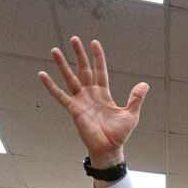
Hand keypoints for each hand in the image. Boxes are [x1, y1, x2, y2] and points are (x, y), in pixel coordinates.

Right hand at [39, 37, 146, 167]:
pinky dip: (51, 86)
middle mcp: (91, 94)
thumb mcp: (131, 114)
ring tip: (55, 50)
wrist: (109, 149)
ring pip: (70, 78)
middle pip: (83, 70)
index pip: (100, 71)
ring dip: (62, 64)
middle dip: (79, 54)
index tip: (94, 43)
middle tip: (74, 38)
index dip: (97, 57)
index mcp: (104, 94)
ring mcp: (81, 101)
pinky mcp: (73, 110)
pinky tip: (42, 74)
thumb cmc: (119, 134)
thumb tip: (144, 84)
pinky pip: (60, 96)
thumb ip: (135, 98)